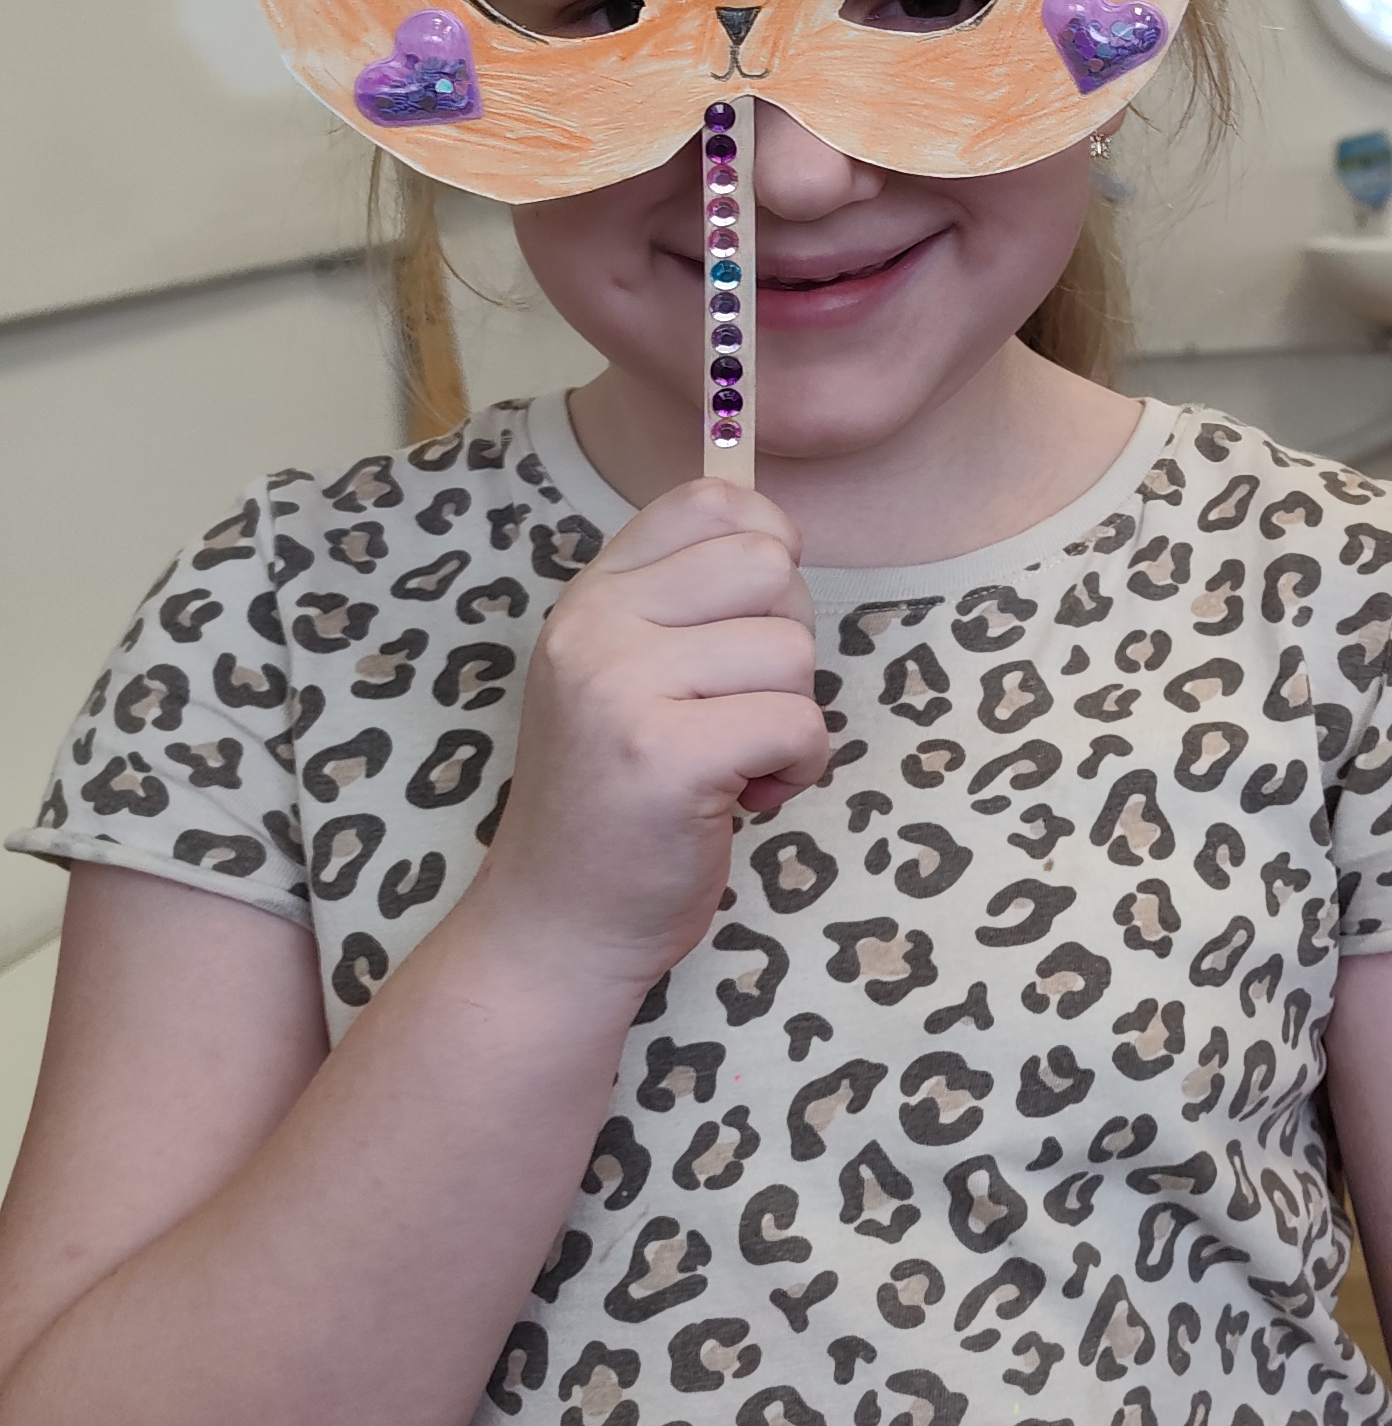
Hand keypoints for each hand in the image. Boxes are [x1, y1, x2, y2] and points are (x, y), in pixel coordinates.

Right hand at [472, 484, 828, 998]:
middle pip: (768, 566)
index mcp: (591, 596)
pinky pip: (799, 722)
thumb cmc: (618, 801)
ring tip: (731, 761)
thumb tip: (780, 530)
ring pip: (791, 650)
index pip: (709, 500)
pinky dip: (799, 767)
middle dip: (786, 641)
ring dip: (789, 716)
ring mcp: (622, 688)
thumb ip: (685, 602)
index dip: (766, 546)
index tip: (752, 618)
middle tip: (739, 706)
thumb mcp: (626, 673)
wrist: (559, 925)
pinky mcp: (666, 756)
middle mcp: (595, 627)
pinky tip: (746, 799)